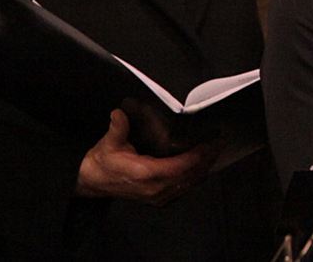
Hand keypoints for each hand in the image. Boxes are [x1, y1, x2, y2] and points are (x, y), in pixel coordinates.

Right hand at [75, 109, 214, 204]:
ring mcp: (157, 197)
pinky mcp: (159, 199)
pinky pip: (183, 189)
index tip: (210, 143)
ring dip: (204, 168)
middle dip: (207, 159)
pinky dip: (195, 177)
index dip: (197, 156)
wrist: (93, 182)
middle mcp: (154, 189)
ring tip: (215, 152)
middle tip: (219, 143)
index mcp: (144, 174)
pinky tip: (202, 166)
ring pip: (189, 184)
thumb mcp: (107, 144)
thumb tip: (119, 114)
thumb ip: (117, 128)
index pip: (179, 167)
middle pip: (190, 176)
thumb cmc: (102, 163)